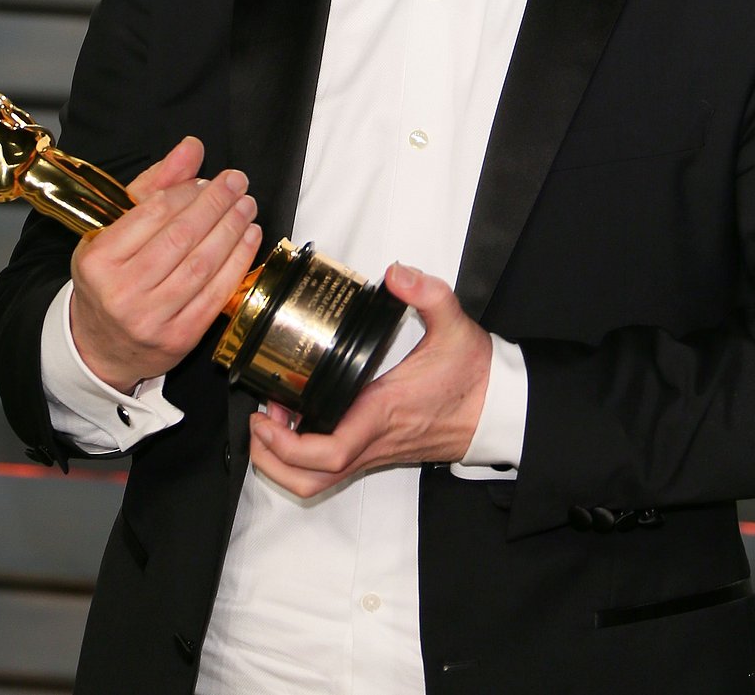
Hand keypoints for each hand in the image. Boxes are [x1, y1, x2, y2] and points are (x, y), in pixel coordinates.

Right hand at [69, 137, 261, 391]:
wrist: (100, 347)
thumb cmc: (111, 280)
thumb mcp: (116, 230)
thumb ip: (154, 186)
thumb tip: (192, 147)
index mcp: (98, 260)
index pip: (152, 213)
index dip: (187, 191)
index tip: (209, 179)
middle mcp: (121, 291)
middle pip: (181, 237)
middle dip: (216, 204)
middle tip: (238, 183)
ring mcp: (150, 318)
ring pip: (202, 264)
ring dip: (232, 229)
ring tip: (247, 206)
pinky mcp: (178, 338)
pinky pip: (216, 293)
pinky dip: (238, 261)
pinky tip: (249, 238)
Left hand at [248, 263, 491, 497]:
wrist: (498, 407)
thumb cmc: (475, 374)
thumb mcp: (456, 324)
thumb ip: (428, 293)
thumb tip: (398, 274)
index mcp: (384, 412)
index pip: (331, 451)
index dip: (289, 444)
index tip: (266, 416)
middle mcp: (375, 439)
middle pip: (312, 479)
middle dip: (272, 460)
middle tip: (256, 423)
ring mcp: (377, 451)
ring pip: (321, 481)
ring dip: (286, 465)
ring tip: (271, 425)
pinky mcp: (380, 451)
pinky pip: (335, 469)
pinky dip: (307, 458)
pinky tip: (301, 421)